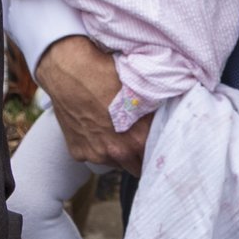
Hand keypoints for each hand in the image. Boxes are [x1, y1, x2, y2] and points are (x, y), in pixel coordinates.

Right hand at [37, 35, 151, 170]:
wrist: (71, 71)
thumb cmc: (108, 76)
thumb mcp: (140, 93)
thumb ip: (153, 114)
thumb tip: (167, 119)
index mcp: (138, 139)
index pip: (156, 158)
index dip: (157, 149)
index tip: (156, 144)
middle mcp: (117, 152)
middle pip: (136, 167)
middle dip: (138, 156)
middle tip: (136, 139)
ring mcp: (95, 154)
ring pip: (114, 162)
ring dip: (116, 152)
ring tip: (113, 130)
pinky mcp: (77, 152)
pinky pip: (92, 155)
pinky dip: (95, 146)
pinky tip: (94, 127)